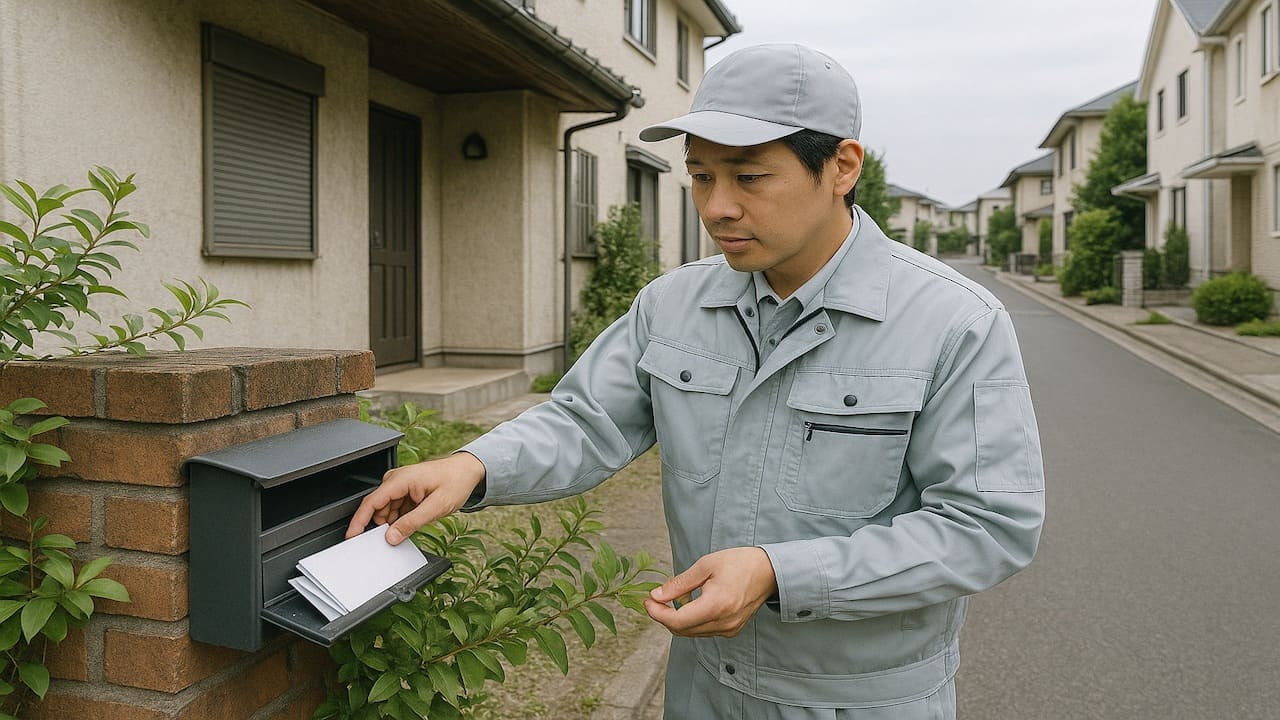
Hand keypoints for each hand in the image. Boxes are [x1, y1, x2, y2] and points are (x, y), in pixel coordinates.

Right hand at [344, 452, 486, 544]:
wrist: (467, 471)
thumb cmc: (456, 481)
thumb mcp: (436, 506)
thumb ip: (412, 523)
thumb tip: (391, 537)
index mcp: (400, 480)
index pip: (371, 502)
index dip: (359, 521)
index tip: (352, 536)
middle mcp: (395, 480)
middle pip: (377, 509)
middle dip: (383, 526)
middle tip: (400, 535)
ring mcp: (399, 485)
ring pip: (386, 512)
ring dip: (394, 523)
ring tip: (417, 521)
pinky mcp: (404, 491)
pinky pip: (395, 510)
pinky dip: (400, 519)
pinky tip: (414, 519)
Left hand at [643, 547, 777, 637]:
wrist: (768, 571)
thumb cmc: (738, 563)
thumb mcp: (705, 566)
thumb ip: (679, 583)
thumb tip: (657, 595)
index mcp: (716, 605)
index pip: (678, 621)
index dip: (658, 614)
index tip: (647, 601)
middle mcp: (723, 623)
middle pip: (682, 630)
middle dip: (664, 616)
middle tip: (654, 600)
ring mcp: (729, 629)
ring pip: (692, 632)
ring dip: (677, 619)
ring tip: (672, 598)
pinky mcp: (732, 630)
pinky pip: (703, 630)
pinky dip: (691, 620)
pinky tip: (691, 604)